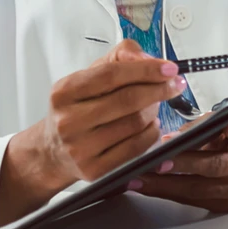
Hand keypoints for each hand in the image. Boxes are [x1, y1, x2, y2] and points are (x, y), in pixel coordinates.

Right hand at [43, 39, 188, 183]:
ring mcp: (81, 147)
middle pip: (126, 100)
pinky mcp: (95, 169)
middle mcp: (69, 120)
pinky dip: (151, 134)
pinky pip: (136, 148)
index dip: (144, 70)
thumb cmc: (75, 108)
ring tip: (155, 104)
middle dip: (158, 90)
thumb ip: (117, 59)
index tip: (169, 68)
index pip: (111, 75)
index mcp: (64, 91)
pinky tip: (150, 125)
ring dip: (154, 111)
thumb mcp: (87, 77)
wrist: (53, 150)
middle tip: (174, 85)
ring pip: (134, 124)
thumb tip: (146, 58)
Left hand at [131, 118, 227, 211]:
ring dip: (165, 186)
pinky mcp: (227, 206)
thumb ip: (205, 125)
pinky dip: (168, 193)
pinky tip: (147, 188)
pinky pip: (194, 200)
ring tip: (138, 180)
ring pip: (199, 190)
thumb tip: (170, 137)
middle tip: (155, 163)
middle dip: (183, 165)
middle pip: (214, 166)